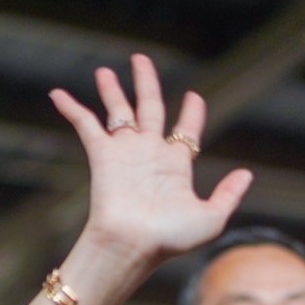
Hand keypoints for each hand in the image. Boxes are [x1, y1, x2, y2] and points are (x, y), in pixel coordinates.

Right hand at [50, 54, 252, 267]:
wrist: (134, 245)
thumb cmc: (170, 238)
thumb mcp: (211, 218)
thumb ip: (229, 195)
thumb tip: (246, 174)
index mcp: (176, 165)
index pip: (186, 131)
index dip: (192, 113)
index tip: (194, 97)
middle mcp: (150, 154)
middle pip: (149, 107)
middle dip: (146, 83)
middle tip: (141, 59)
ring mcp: (125, 153)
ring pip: (118, 111)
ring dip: (112, 90)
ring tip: (105, 71)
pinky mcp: (102, 155)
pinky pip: (85, 124)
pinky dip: (72, 108)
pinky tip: (58, 94)